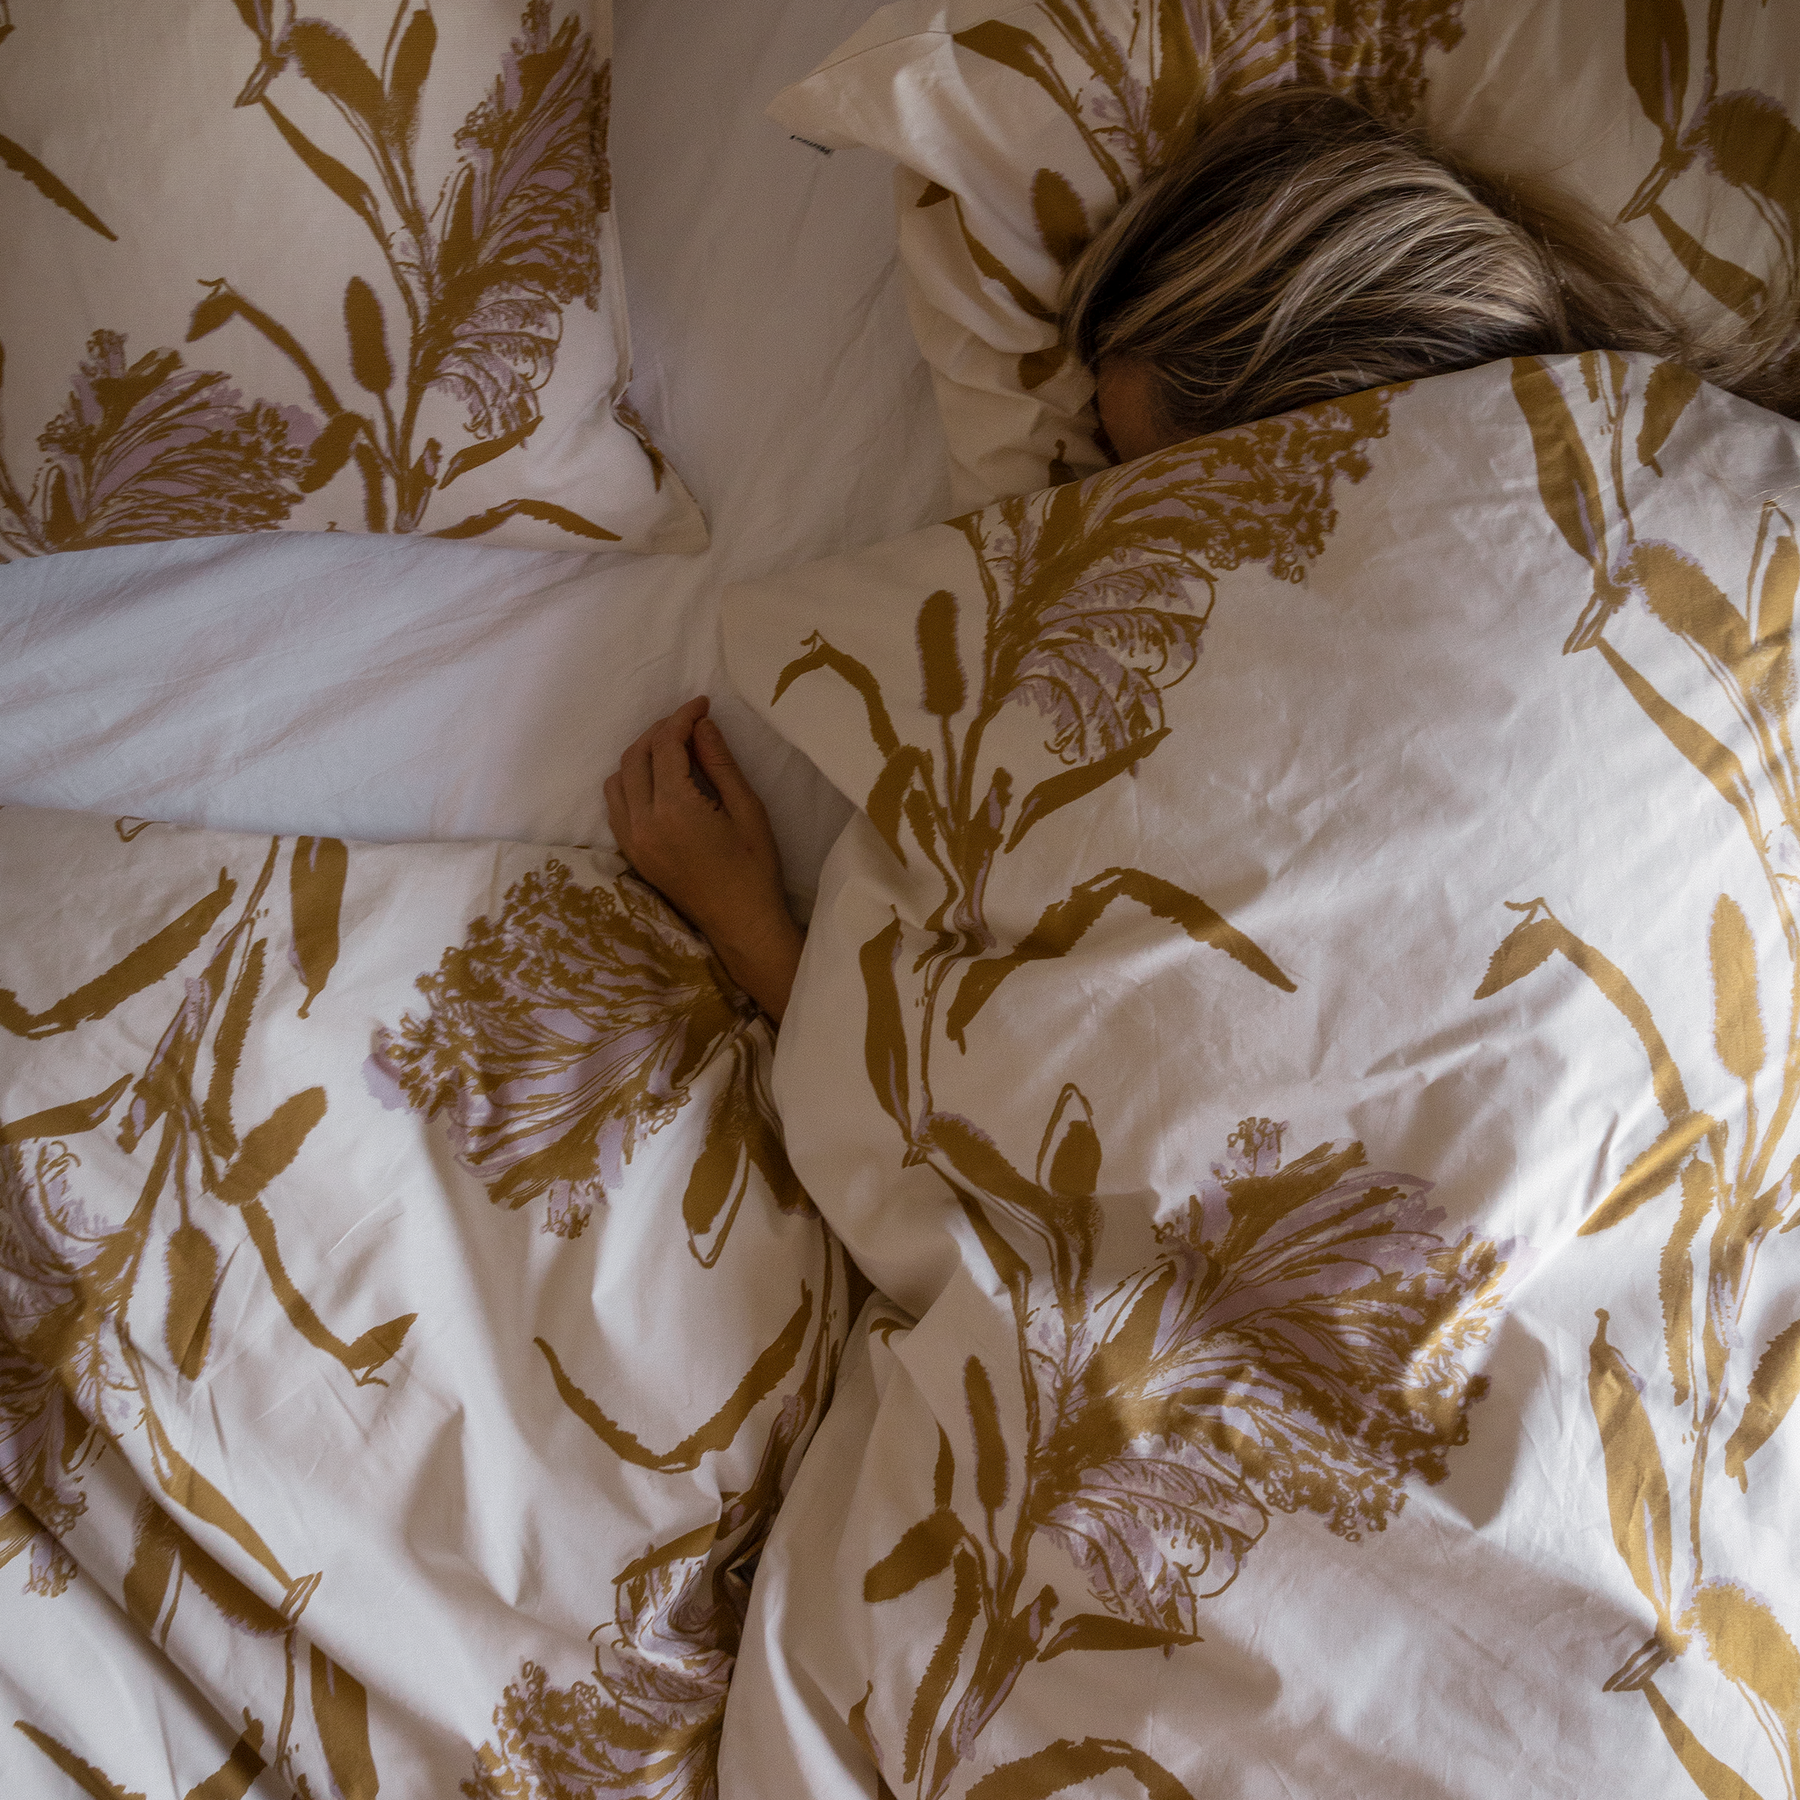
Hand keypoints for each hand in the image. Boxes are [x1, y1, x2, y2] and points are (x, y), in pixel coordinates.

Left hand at [604, 697, 804, 1021]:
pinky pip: (615, 805)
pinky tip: (655, 780)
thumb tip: (703, 724)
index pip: (666, 745)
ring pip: (618, 778)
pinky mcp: (631, 853)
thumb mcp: (748, 809)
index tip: (702, 704)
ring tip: (672, 749)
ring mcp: (632, 840)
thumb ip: (719, 763)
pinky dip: (629, 782)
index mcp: (674, 808)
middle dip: (660, 731)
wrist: (741, 922)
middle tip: (689, 722)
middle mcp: (643, 822)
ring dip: (641, 755)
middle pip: (637, 755)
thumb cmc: (755, 867)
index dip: (683, 717)